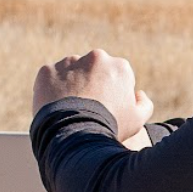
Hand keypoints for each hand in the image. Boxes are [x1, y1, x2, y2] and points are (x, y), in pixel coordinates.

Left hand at [31, 48, 154, 144]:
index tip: (107, 110)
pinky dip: (52, 90)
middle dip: (92, 85)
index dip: (113, 95)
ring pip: (71, 73)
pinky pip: (50, 79)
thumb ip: (144, 105)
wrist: (75, 134)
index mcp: (120, 67)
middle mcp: (95, 57)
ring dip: (71, 86)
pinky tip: (56, 108)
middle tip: (88, 110)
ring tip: (70, 110)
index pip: (117, 78)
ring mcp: (69, 62)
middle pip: (94, 71)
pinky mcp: (48, 70)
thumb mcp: (137, 121)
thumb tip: (139, 94)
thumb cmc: (110, 127)